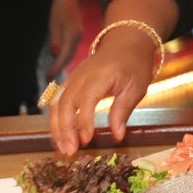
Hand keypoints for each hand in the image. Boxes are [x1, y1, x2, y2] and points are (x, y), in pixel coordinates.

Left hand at [46, 0, 83, 78]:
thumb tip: (54, 53)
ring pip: (71, 54)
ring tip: (52, 73)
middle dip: (59, 69)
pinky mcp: (76, 34)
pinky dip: (65, 57)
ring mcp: (79, 36)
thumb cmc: (59, 6)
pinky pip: (71, 49)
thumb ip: (55, 38)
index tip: (47, 78)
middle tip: (48, 80)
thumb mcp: (54, 22)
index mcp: (72, 35)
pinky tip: (58, 61)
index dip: (55, 69)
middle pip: (69, 58)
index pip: (64, 57)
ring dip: (62, 64)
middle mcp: (78, 37)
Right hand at [46, 40, 154, 155]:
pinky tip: (60, 136)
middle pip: (65, 103)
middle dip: (65, 130)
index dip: (84, 122)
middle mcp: (81, 75)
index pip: (86, 100)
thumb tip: (117, 136)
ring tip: (62, 148)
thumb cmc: (134, 64)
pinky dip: (56, 119)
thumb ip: (123, 111)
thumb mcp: (136, 87)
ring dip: (57, 128)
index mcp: (101, 74)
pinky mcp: (69, 81)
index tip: (87, 140)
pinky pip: (56, 101)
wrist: (126, 41)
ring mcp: (72, 77)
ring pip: (56, 104)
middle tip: (70, 151)